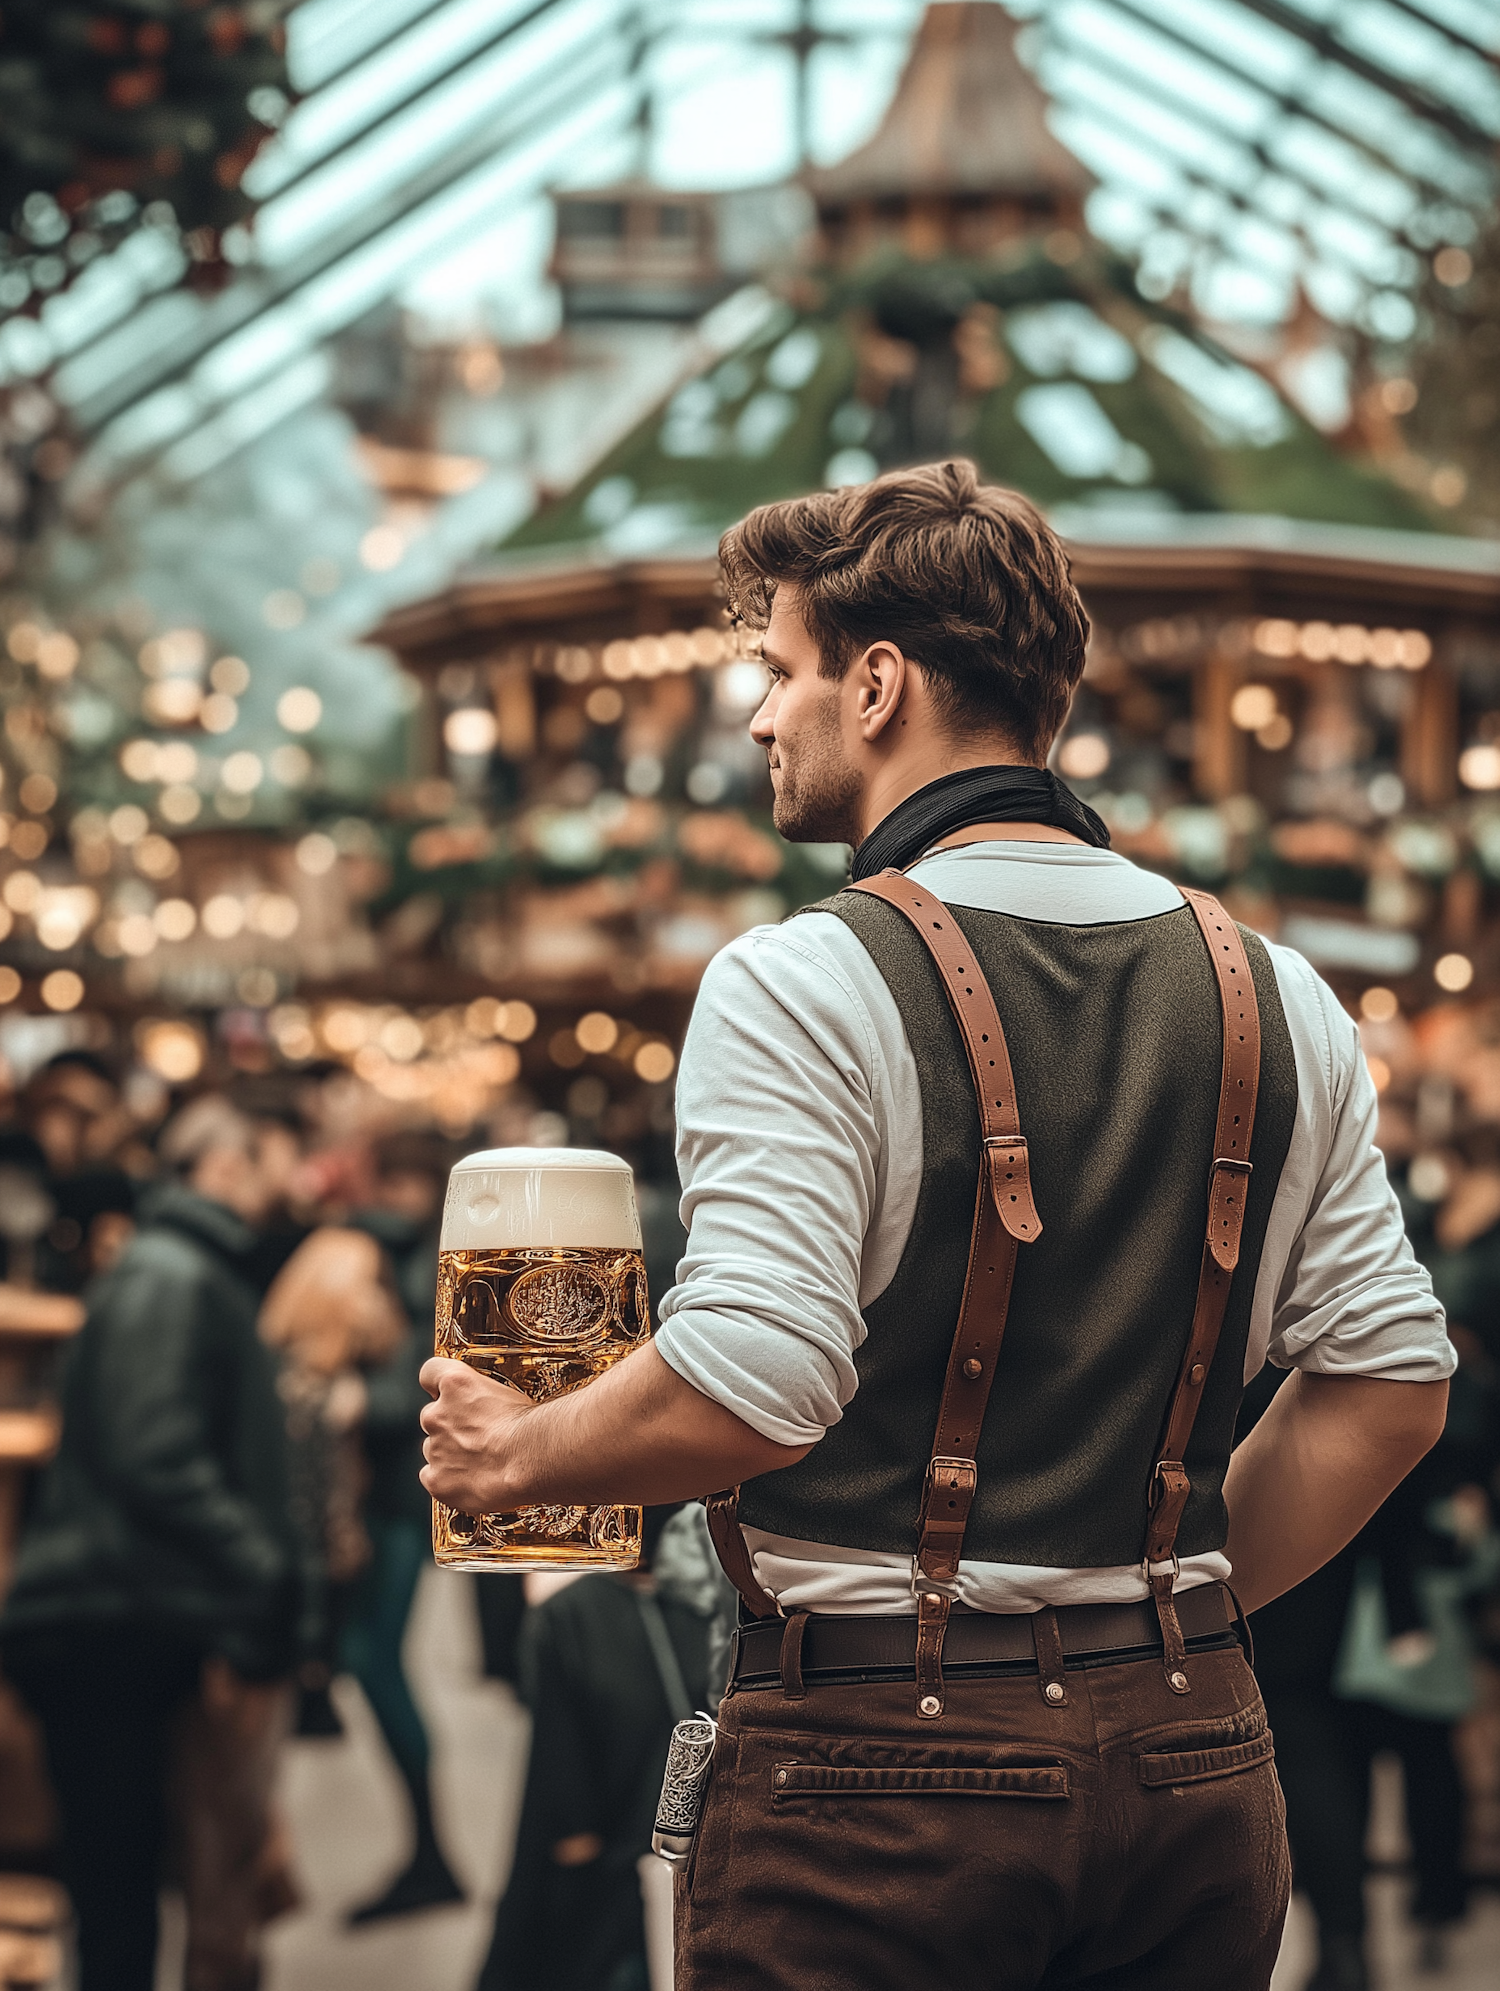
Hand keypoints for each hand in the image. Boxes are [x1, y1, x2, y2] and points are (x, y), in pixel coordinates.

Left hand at [419, 1358, 530, 1511]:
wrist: (533, 1459)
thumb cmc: (532, 1427)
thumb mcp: (513, 1395)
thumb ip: (488, 1398)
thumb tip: (493, 1407)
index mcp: (456, 1384)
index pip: (431, 1372)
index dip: (438, 1384)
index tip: (447, 1393)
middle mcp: (437, 1414)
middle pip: (433, 1416)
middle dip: (451, 1426)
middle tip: (479, 1437)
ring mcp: (434, 1449)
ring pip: (435, 1450)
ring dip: (451, 1455)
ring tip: (484, 1464)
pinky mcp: (436, 1480)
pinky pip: (434, 1478)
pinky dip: (449, 1482)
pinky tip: (474, 1482)